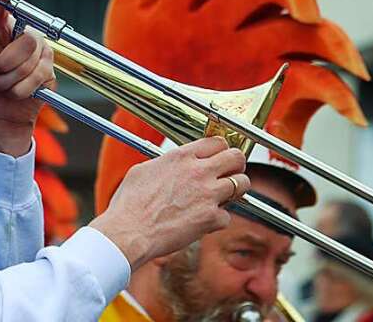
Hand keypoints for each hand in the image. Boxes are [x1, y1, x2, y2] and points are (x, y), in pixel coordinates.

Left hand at [0, 0, 55, 156]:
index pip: (3, 4)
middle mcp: (19, 35)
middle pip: (26, 38)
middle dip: (3, 61)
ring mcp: (37, 51)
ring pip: (31, 58)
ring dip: (8, 79)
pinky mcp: (47, 69)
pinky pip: (37, 75)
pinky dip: (18, 89)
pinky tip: (11, 92)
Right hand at [89, 136, 248, 267]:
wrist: (129, 231)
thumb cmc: (130, 203)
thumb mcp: (144, 170)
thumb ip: (166, 164)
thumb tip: (173, 167)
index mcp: (181, 156)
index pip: (217, 141)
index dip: (221, 149)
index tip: (220, 156)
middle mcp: (198, 171)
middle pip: (236, 157)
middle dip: (237, 164)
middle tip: (231, 173)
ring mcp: (208, 194)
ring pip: (243, 184)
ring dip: (236, 190)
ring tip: (224, 197)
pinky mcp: (211, 218)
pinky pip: (227, 216)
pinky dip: (218, 219)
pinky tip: (204, 221)